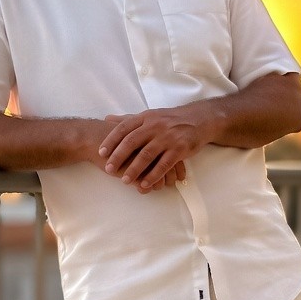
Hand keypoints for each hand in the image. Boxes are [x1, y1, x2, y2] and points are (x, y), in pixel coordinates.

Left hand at [99, 107, 214, 191]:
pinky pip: (164, 164)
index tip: (100, 152)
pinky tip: (144, 184)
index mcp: (146, 117)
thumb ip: (129, 119)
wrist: (200, 119)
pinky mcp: (180, 149)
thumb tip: (106, 118)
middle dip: (119, 156)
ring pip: (147, 154)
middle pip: (133, 141)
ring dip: (134, 169)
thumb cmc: (170, 120)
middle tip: (108, 169)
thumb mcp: (149, 116)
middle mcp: (156, 126)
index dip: (111, 140)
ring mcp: (168, 137)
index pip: (124, 127)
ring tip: (124, 180)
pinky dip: (153, 175)